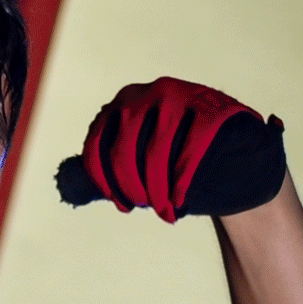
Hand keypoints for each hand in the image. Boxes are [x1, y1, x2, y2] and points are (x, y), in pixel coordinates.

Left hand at [55, 77, 285, 222]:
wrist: (237, 154)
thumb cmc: (176, 161)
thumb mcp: (137, 157)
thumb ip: (104, 165)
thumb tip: (65, 182)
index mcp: (125, 102)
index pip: (98, 142)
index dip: (103, 179)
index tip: (120, 203)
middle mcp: (150, 92)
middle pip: (124, 150)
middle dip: (130, 187)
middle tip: (142, 207)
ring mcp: (183, 96)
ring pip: (156, 154)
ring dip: (157, 191)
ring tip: (164, 211)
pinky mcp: (213, 110)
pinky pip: (190, 152)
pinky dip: (182, 183)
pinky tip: (181, 201)